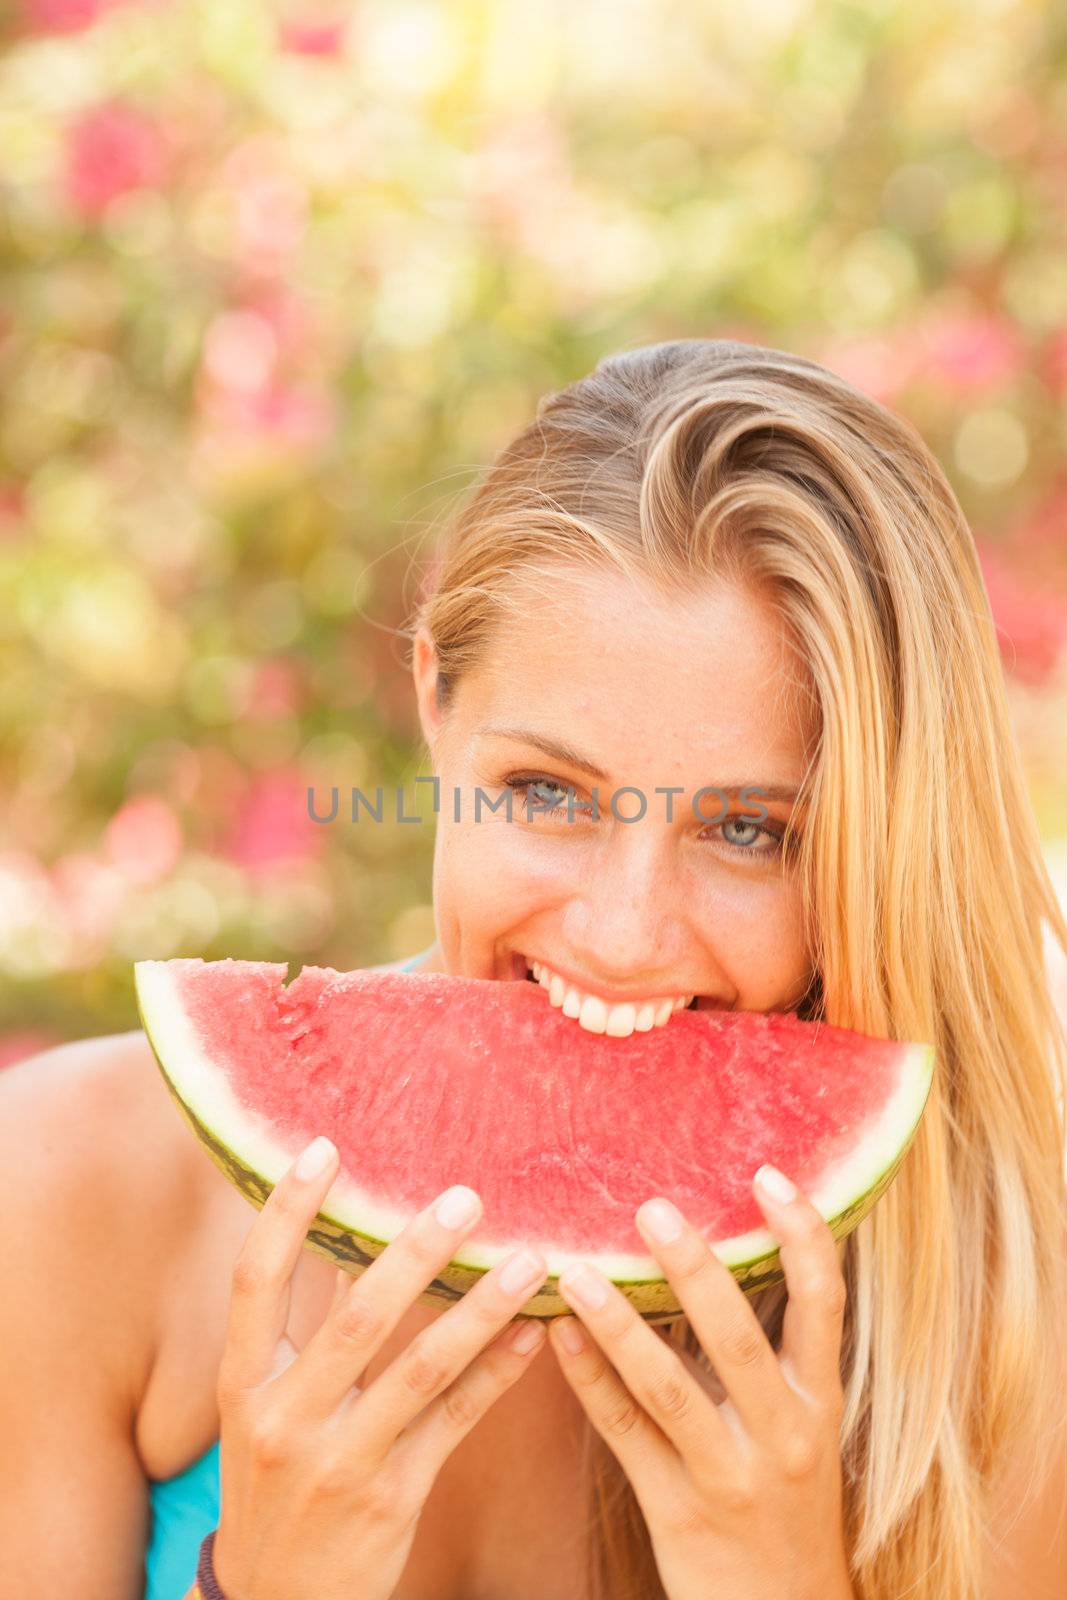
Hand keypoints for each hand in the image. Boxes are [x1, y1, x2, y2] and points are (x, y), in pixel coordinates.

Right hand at [211, 1137, 549, 1599]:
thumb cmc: (277, 1488)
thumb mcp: (265, 1412)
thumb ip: (308, 1334)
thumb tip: (349, 1242)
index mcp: (241, 1386)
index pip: (254, 1281)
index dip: (287, 1211)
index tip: (325, 1146)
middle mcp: (282, 1419)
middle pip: (356, 1319)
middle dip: (415, 1252)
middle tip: (468, 1198)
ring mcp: (338, 1463)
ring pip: (421, 1370)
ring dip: (481, 1309)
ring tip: (531, 1260)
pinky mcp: (391, 1500)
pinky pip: (455, 1423)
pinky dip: (499, 1373)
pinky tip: (537, 1334)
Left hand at [546, 1165, 855, 1599]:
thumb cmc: (783, 1503)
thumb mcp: (799, 1429)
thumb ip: (768, 1355)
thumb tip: (714, 1255)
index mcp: (820, 1402)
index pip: (824, 1305)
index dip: (802, 1237)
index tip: (768, 1174)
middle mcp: (784, 1435)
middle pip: (739, 1339)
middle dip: (696, 1271)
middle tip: (651, 1208)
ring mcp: (729, 1476)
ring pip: (670, 1390)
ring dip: (619, 1324)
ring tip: (575, 1271)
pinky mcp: (678, 1511)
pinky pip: (626, 1436)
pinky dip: (590, 1383)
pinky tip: (556, 1337)